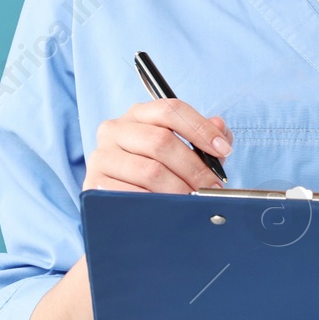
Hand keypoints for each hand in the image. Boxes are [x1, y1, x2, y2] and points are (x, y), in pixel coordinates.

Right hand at [83, 98, 231, 192]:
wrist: (122, 204)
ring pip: (150, 170)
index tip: (223, 150)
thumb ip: (203, 137)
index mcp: (138, 114)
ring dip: (179, 189)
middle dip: (194, 167)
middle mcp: (115, 129)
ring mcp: (102, 156)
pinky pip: (133, 194)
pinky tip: (169, 210)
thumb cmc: (157, 171)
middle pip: (161, 141)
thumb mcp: (181, 150)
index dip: (200, 129)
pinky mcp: (95, 184)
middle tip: (212, 187)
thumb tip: (220, 127)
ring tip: (194, 201)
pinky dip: (157, 204)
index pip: (170, 110)